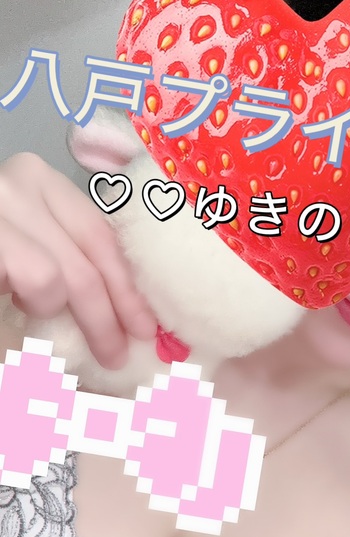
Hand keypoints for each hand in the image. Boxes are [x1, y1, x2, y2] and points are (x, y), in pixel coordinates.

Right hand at [0, 152, 156, 368]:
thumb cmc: (7, 271)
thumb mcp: (35, 256)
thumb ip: (73, 270)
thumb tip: (131, 317)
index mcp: (39, 182)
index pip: (102, 236)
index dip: (128, 286)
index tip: (148, 328)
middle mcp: (18, 181)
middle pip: (88, 258)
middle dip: (108, 316)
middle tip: (115, 355)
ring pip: (57, 277)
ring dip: (55, 315)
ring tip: (31, 316)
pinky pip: (33, 278)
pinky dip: (30, 306)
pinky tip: (8, 300)